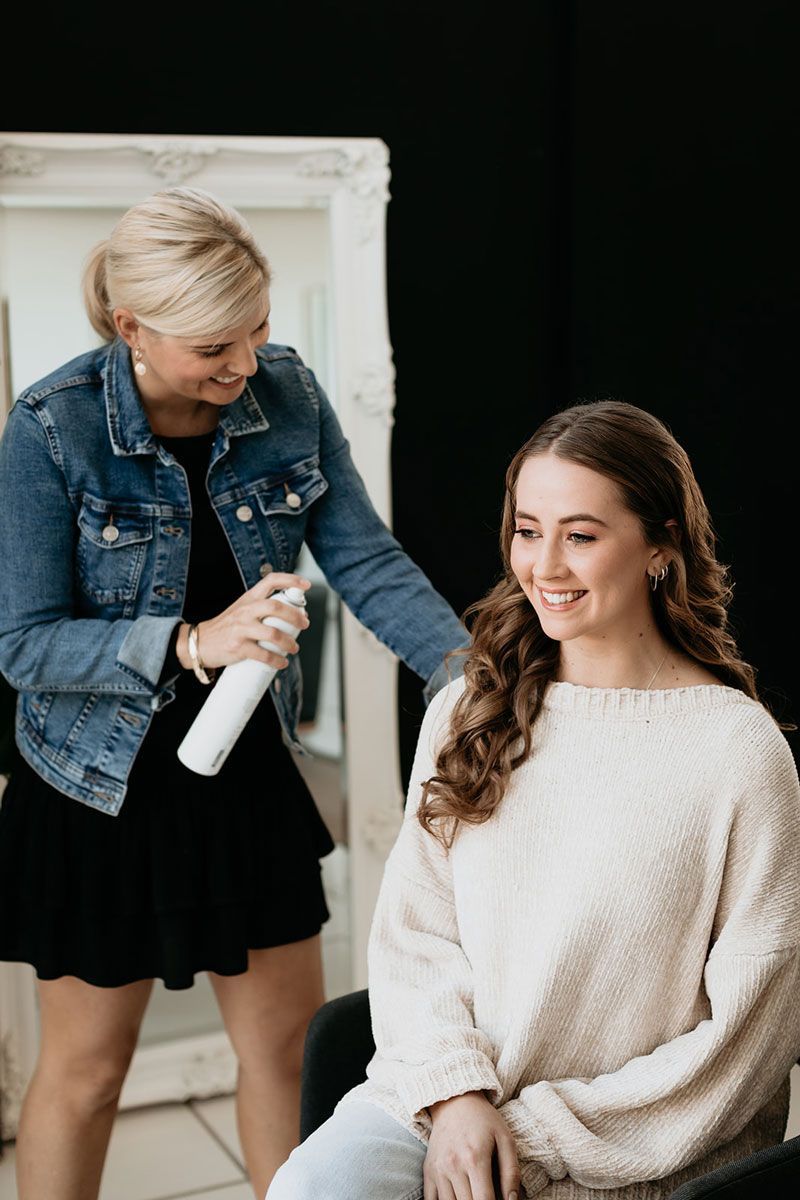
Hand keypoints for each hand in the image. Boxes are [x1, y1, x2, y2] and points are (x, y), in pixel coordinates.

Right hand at [176, 572, 310, 671]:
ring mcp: (241, 628)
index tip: (306, 585)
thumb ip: (261, 609)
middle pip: (276, 607)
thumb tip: (292, 617)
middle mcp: (245, 610)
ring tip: (294, 648)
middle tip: (305, 624)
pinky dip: (276, 660)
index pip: (271, 580)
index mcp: (248, 598)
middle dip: (295, 616)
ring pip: (273, 634)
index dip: (291, 580)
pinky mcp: (238, 647)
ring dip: (289, 643)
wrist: (199, 643)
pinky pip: (263, 655)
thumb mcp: (242, 610)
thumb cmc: (226, 628)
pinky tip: (281, 663)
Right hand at [425, 1091, 519, 1199]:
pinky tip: (456, 1198)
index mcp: (475, 1159)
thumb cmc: (484, 1120)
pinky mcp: (428, 1171)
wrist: (455, 1102)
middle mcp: (453, 1166)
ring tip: (474, 1195)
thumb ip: (511, 1172)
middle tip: (487, 1196)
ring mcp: (438, 1169)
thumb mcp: (505, 1139)